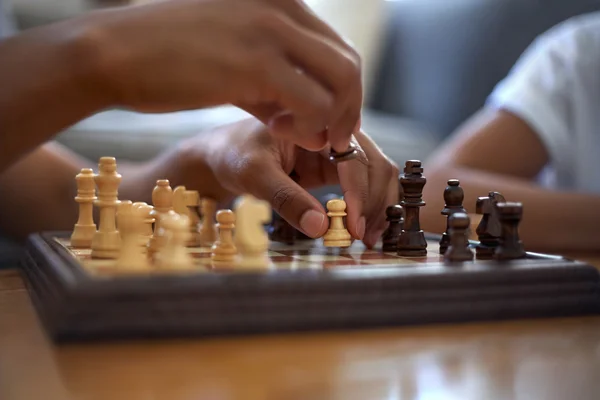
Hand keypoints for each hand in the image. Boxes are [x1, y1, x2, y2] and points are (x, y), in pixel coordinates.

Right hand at [90, 0, 361, 151]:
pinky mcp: (257, 62)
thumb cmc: (167, 60)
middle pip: (349, 63)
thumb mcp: (231, 65)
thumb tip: (304, 120)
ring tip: (301, 136)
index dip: (342, 91)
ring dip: (332, 119)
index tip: (329, 122)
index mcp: (279, 1)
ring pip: (341, 81)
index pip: (336, 48)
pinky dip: (308, 127)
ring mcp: (272, 31)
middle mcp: (283, 8)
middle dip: (348, 109)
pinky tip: (278, 131)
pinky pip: (312, 102)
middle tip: (330, 139)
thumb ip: (271, 88)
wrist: (114, 53)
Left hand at [184, 118, 398, 247]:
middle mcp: (333, 132)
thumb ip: (287, 199)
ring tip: (369, 237)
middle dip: (373, 201)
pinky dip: (367, 206)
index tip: (354, 225)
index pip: (352, 157)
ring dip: (378, 205)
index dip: (358, 193)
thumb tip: (320, 228)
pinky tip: (364, 228)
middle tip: (364, 236)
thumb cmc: (233, 155)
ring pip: (375, 175)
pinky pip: (362, 185)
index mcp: (317, 122)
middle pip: (373, 164)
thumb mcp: (255, 175)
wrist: (222, 156)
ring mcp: (335, 151)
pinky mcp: (333, 168)